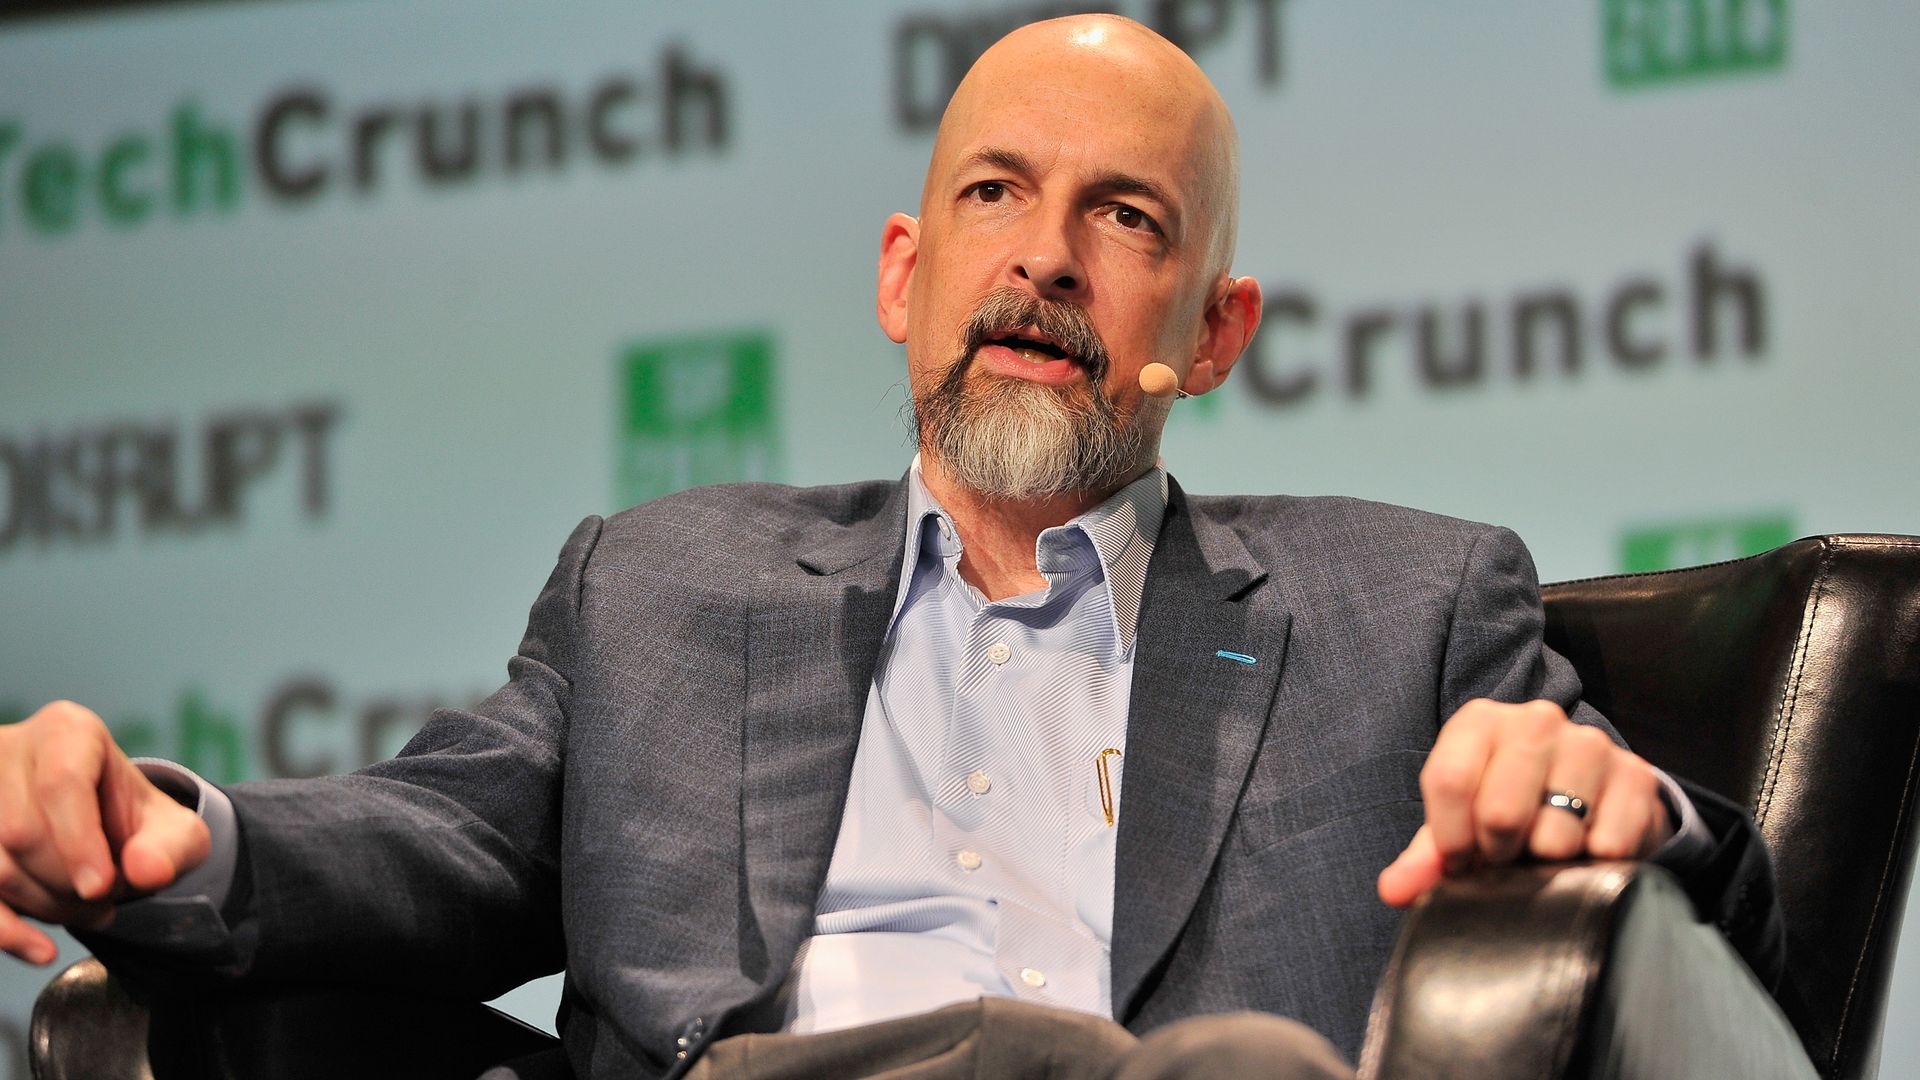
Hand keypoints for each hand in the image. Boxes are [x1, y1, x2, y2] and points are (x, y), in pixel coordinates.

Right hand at [0, 701, 210, 963]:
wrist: (101, 832)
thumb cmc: (133, 823)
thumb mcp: (174, 831)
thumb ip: (171, 847)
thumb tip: (147, 871)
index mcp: (68, 732)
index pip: (61, 783)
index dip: (78, 841)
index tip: (101, 887)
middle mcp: (11, 752)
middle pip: (22, 830)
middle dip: (67, 881)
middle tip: (105, 900)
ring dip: (42, 905)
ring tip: (87, 909)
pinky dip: (5, 929)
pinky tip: (39, 950)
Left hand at [1377, 698, 1673, 908]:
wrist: (1588, 795)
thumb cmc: (1506, 807)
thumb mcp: (1460, 825)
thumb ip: (1424, 858)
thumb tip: (1393, 890)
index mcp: (1479, 722)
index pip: (1449, 782)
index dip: (1452, 839)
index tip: (1462, 861)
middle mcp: (1535, 720)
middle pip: (1501, 812)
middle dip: (1499, 852)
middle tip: (1507, 856)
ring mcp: (1589, 742)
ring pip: (1556, 834)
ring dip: (1547, 861)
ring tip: (1544, 849)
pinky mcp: (1635, 773)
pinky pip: (1608, 844)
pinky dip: (1593, 863)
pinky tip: (1585, 848)